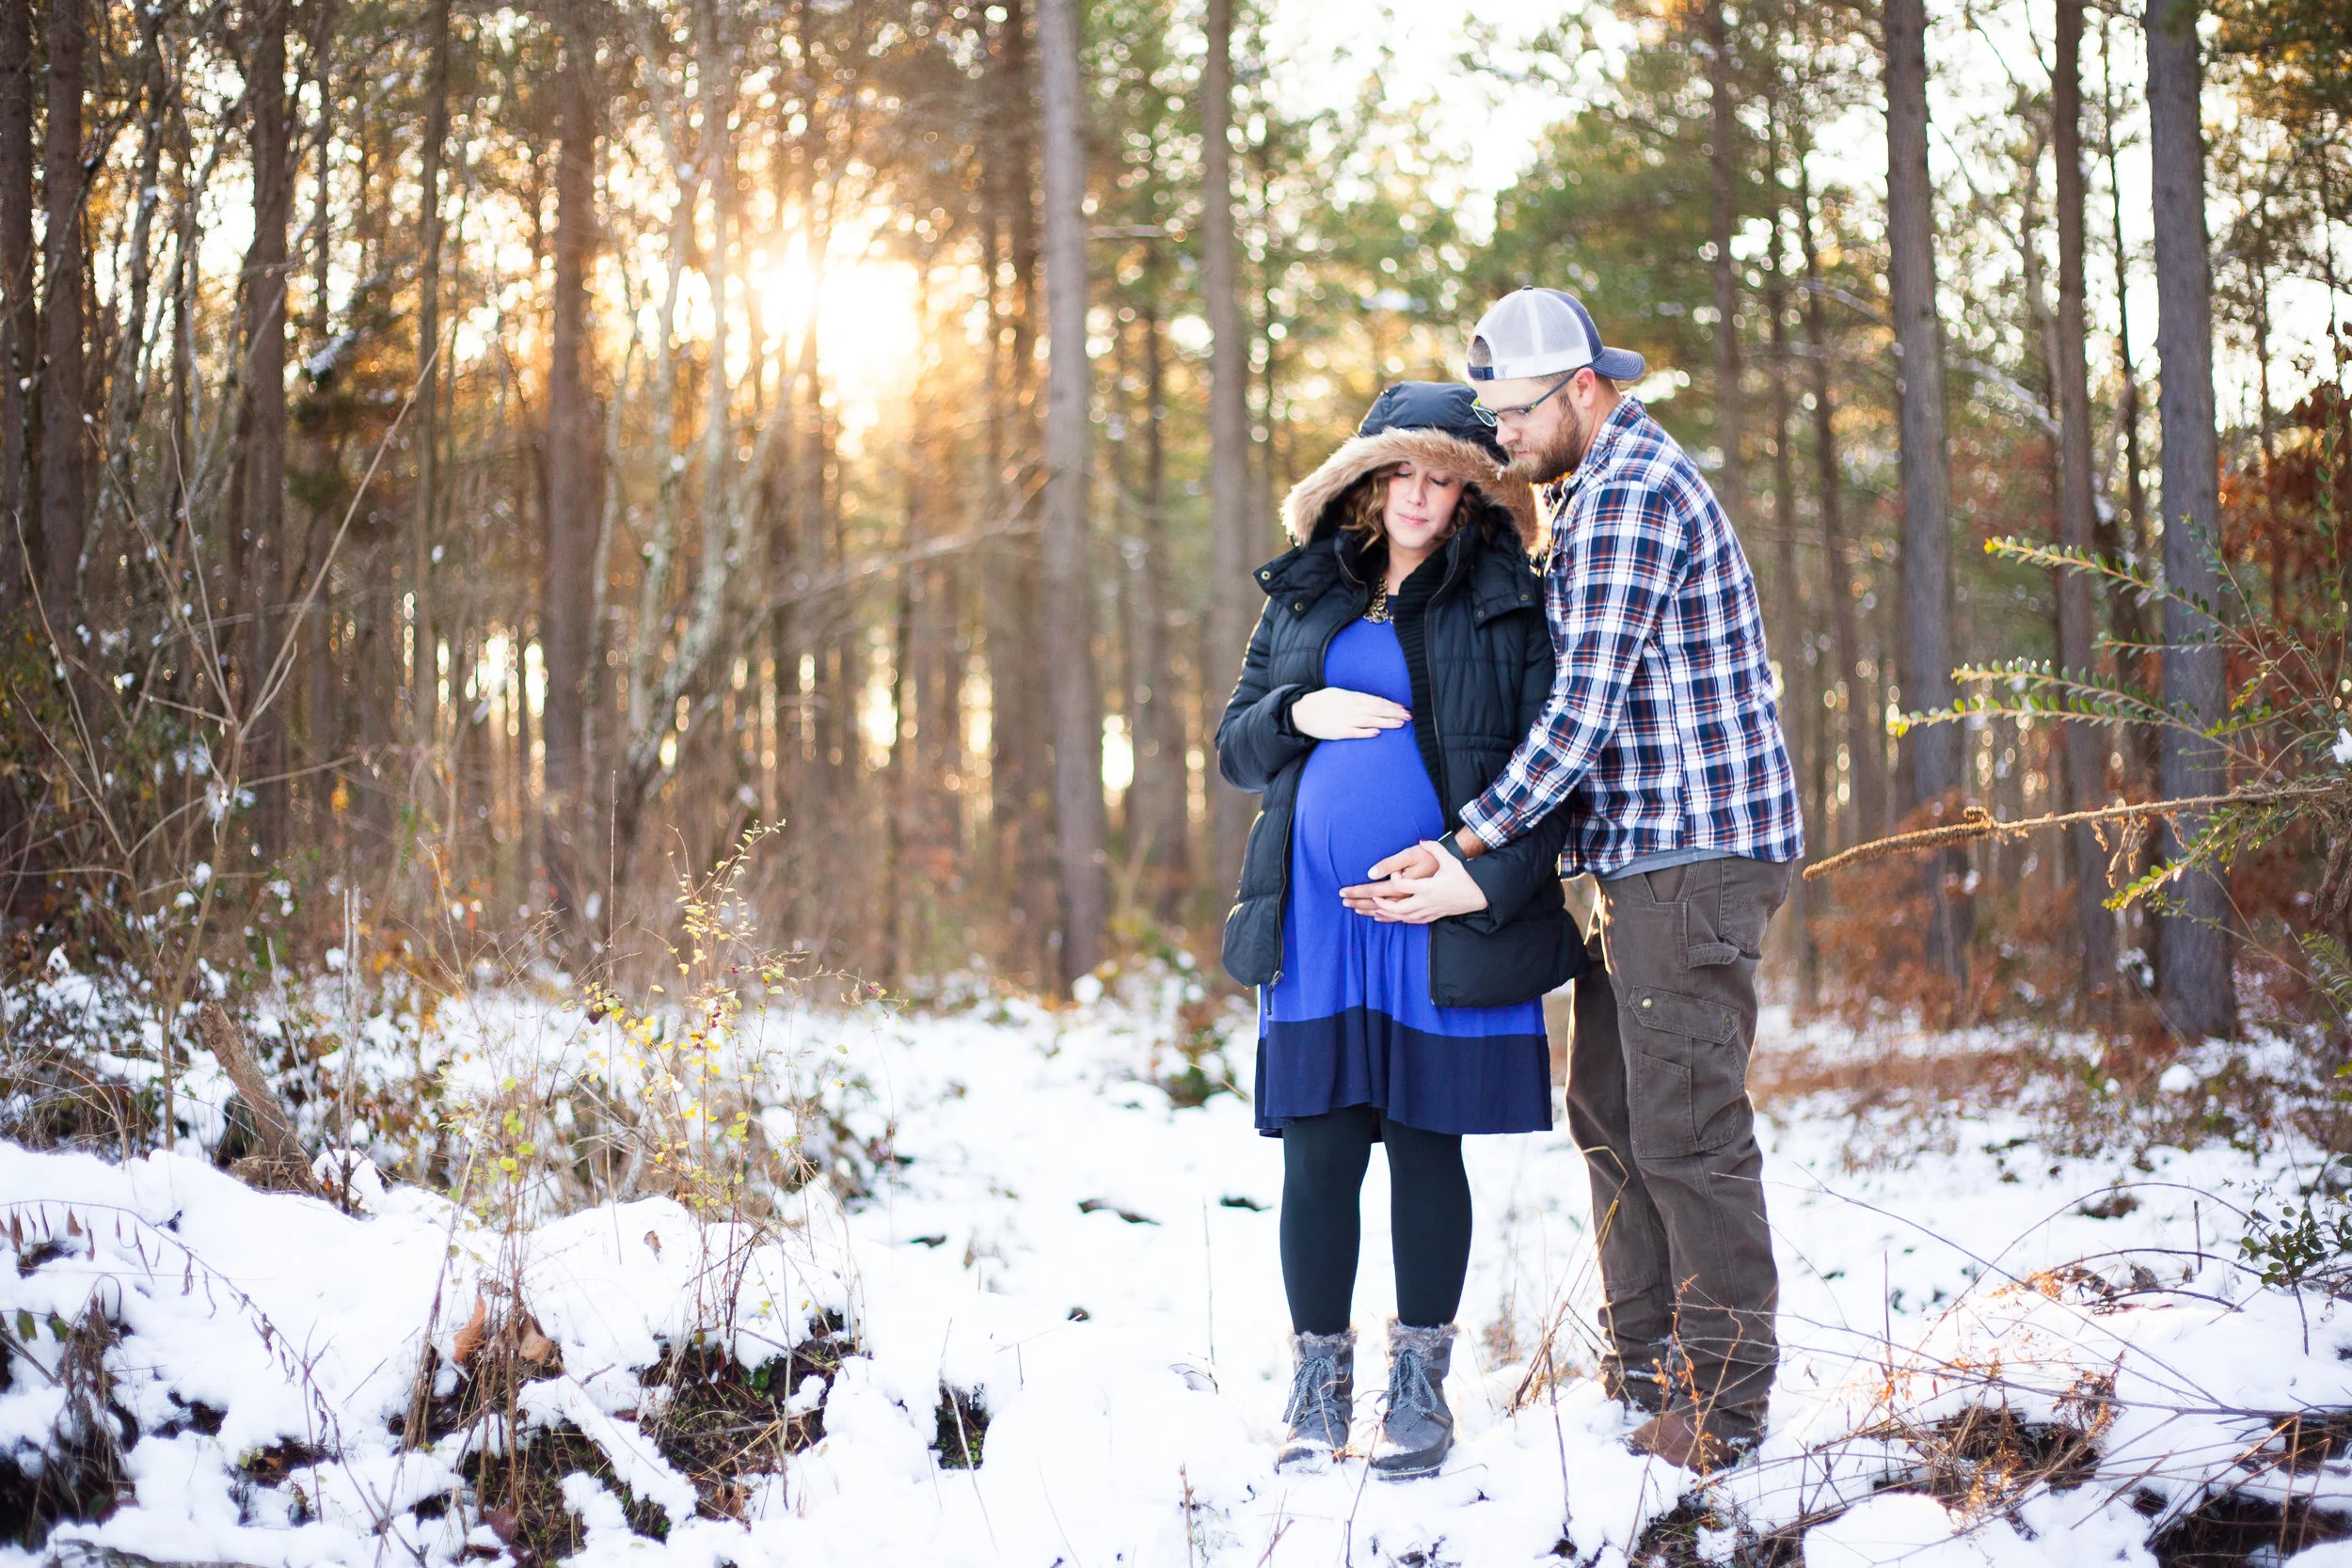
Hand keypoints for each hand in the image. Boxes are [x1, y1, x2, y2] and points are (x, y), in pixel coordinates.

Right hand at [1289, 687, 1409, 740]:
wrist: (1301, 712)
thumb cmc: (1322, 702)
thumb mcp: (1340, 694)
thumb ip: (1357, 697)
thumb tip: (1375, 701)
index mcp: (1351, 697)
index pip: (1376, 700)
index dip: (1391, 704)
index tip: (1404, 708)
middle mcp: (1350, 707)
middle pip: (1376, 710)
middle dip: (1394, 713)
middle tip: (1409, 716)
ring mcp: (1344, 720)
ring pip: (1369, 721)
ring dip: (1386, 722)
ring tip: (1400, 724)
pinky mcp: (1338, 732)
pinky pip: (1354, 732)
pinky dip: (1366, 732)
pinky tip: (1377, 732)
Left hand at [1339, 840, 1488, 923]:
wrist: (1477, 894)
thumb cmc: (1462, 875)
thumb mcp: (1449, 860)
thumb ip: (1434, 848)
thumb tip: (1421, 841)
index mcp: (1427, 887)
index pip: (1400, 886)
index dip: (1389, 881)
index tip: (1384, 877)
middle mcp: (1424, 901)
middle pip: (1392, 906)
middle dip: (1369, 902)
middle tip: (1350, 899)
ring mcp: (1425, 911)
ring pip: (1396, 916)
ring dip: (1375, 912)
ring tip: (1357, 909)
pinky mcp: (1428, 916)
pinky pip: (1405, 920)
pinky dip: (1390, 918)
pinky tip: (1378, 917)